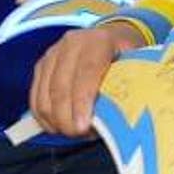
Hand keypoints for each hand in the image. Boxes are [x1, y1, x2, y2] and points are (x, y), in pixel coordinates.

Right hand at [30, 24, 147, 137]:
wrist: (113, 38)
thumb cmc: (127, 57)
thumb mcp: (138, 65)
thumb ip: (131, 84)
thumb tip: (128, 115)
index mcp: (99, 41)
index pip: (87, 72)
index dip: (82, 102)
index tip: (84, 128)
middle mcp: (72, 43)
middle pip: (61, 87)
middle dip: (66, 118)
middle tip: (78, 135)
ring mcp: (53, 53)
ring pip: (44, 94)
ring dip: (55, 120)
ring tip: (73, 132)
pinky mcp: (42, 66)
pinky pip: (35, 97)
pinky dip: (43, 117)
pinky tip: (57, 127)